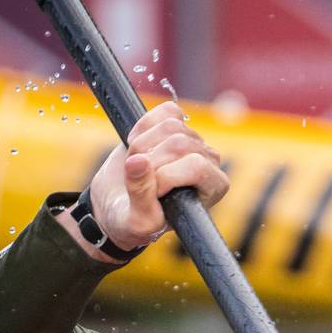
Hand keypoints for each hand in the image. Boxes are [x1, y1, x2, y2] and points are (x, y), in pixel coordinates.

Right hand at [68, 101, 228, 257]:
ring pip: (169, 125)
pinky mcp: (176, 124)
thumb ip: (141, 194)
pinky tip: (139, 148)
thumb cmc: (133, 222)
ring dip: (141, 146)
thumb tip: (138, 160)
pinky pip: (164, 111)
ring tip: (136, 168)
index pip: (196, 166)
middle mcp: (209, 161)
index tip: (152, 194)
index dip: (166, 177)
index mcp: (213, 188)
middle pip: (180, 143)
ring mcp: (193, 140)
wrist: (117, 206)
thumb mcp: (136, 220)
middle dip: (148, 160)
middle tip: (137, 181)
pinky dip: (143, 127)